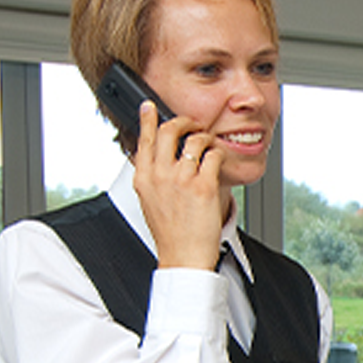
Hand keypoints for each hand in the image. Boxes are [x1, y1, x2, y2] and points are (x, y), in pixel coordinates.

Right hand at [132, 101, 226, 269]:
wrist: (184, 256)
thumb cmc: (171, 232)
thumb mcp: (150, 201)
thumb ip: (152, 178)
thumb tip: (154, 158)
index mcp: (144, 179)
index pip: (143, 140)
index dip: (146, 119)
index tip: (149, 106)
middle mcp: (160, 176)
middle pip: (168, 131)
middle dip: (183, 121)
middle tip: (192, 124)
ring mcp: (181, 179)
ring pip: (195, 139)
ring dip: (205, 138)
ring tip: (209, 146)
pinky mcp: (203, 186)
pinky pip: (214, 155)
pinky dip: (218, 154)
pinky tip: (219, 162)